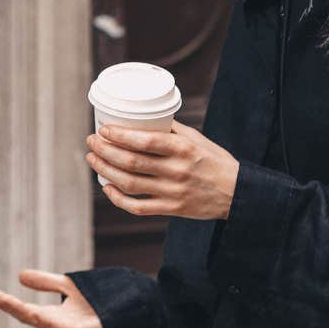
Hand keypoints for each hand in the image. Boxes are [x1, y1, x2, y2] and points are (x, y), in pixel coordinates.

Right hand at [0, 269, 102, 327]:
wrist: (129, 310)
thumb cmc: (98, 301)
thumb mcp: (68, 285)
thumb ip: (46, 282)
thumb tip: (20, 276)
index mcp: (52, 316)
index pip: (23, 310)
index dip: (5, 302)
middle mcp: (58, 325)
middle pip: (28, 316)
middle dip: (8, 305)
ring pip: (42, 321)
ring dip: (22, 311)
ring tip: (3, 300)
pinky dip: (50, 321)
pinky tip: (36, 315)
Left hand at [87, 121, 239, 220]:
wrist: (237, 193)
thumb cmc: (214, 161)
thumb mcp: (196, 139)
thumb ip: (170, 130)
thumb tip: (143, 118)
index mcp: (183, 149)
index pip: (144, 141)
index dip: (119, 136)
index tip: (103, 129)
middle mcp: (176, 171)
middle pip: (130, 161)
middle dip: (104, 150)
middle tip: (91, 142)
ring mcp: (172, 192)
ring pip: (129, 183)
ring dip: (105, 170)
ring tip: (93, 159)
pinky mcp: (171, 209)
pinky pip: (138, 207)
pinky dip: (118, 199)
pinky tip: (107, 187)